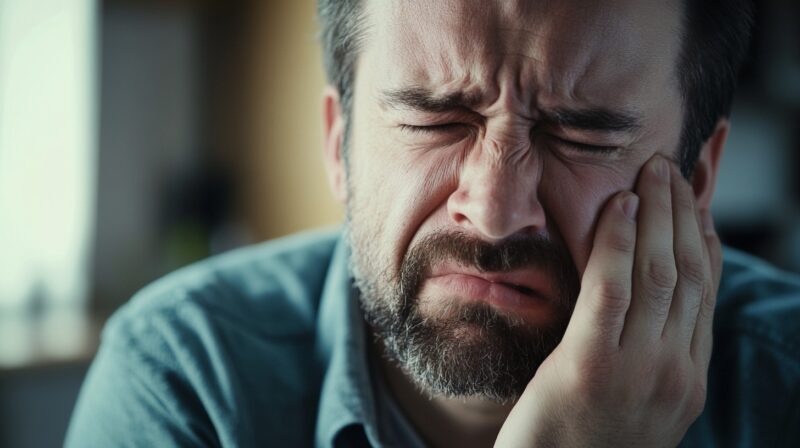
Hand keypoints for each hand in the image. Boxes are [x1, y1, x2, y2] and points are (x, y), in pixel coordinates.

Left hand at [495, 156, 722, 446]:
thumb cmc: (578, 444)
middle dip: (684, 214)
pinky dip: (619, 240)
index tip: (696, 203)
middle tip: (673, 170)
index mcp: (687, 380)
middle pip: (688, 274)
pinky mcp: (591, 366)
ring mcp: (638, 370)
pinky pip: (612, 288)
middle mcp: (674, 372)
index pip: (705, 294)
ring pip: (659, 272)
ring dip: (659, 213)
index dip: (702, 240)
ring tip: (653, 171)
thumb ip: (647, 356)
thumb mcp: (631, 402)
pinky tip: (620, 204)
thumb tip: (647, 309)